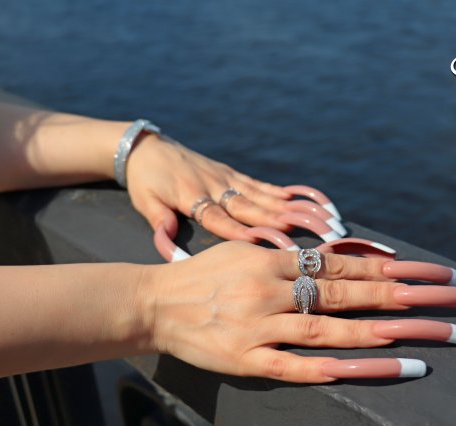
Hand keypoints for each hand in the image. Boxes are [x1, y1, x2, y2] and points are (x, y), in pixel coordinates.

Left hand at [126, 136, 291, 240]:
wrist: (147, 147)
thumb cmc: (145, 181)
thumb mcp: (145, 202)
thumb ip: (160, 223)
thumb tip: (170, 249)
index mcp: (191, 197)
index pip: (217, 218)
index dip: (236, 231)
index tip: (257, 242)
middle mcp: (214, 186)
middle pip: (248, 207)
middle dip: (275, 220)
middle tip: (301, 230)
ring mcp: (226, 178)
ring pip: (259, 195)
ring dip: (286, 207)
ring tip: (310, 216)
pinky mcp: (231, 173)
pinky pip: (258, 184)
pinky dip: (278, 193)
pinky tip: (298, 200)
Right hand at [141, 242, 455, 382]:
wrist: (152, 303)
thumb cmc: (205, 276)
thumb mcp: (249, 252)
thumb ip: (295, 258)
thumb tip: (347, 258)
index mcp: (276, 260)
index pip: (350, 263)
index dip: (399, 268)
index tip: (441, 273)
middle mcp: (275, 289)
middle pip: (356, 292)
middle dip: (415, 296)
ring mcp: (263, 327)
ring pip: (338, 328)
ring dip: (395, 331)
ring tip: (443, 336)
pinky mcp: (250, 361)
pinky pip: (306, 367)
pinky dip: (351, 368)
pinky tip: (392, 369)